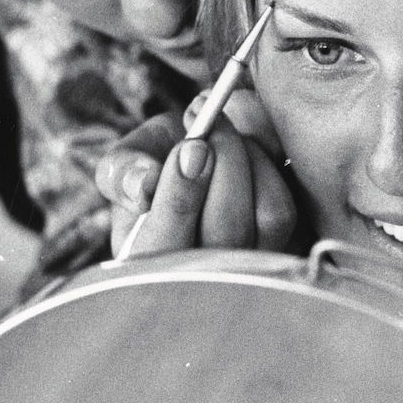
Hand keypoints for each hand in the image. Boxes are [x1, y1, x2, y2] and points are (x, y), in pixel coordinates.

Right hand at [96, 89, 293, 257]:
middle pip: (227, 232)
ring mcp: (245, 267)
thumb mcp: (124, 165)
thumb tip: (143, 184)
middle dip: (224, 165)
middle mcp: (200, 278)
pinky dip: (267, 168)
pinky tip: (244, 150)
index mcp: (147, 265)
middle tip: (208, 124)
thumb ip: (121, 173)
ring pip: (265, 220)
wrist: (188, 167)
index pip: (165, 246)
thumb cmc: (151, 169)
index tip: (191, 147)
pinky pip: (281, 209)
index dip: (181, 196)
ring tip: (221, 133)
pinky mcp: (276, 247)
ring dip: (247, 162)